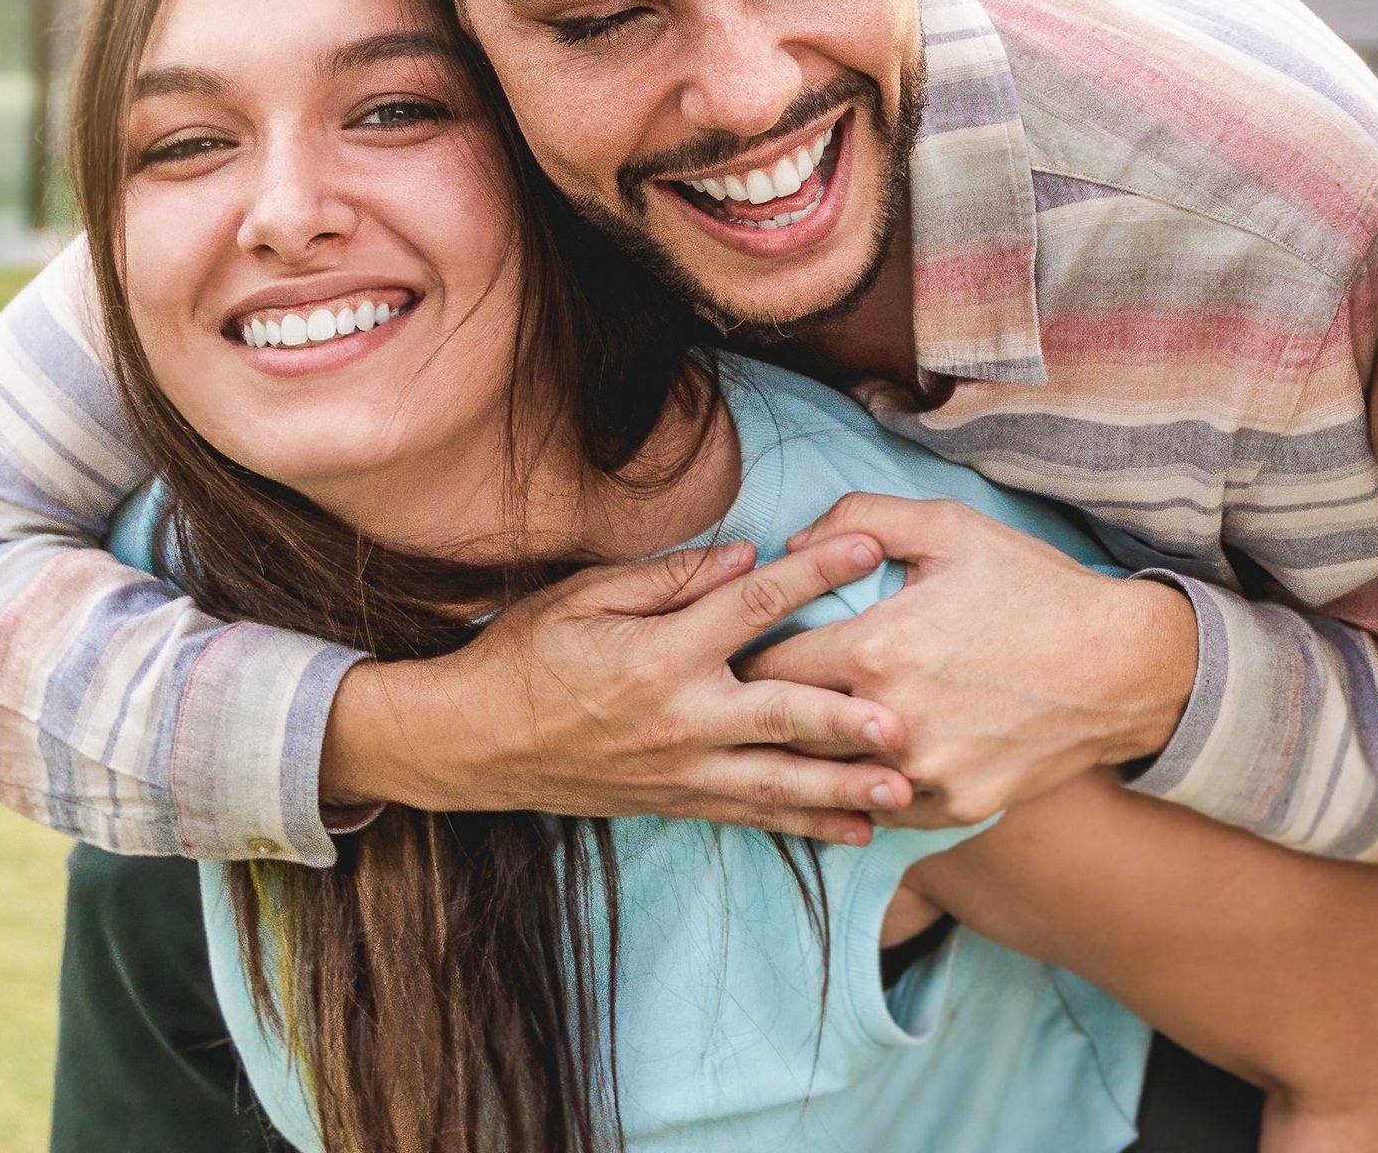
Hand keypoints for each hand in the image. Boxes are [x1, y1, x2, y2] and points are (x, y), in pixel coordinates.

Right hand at [319, 538, 913, 843]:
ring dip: (843, 788)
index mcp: (657, 654)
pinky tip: (855, 832)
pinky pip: (752, 817)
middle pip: (781, 715)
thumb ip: (669, 577)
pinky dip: (805, 826)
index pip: (751, 605)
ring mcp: (679, 770)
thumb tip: (747, 555)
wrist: (469, 742)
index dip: (813, 572)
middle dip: (848, 720)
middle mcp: (677, 719)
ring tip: (903, 792)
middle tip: (908, 721)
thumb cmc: (524, 654)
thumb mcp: (584, 596)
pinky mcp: (675, 802)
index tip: (869, 546)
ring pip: (777, 783)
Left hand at [744, 496, 1200, 827]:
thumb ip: (860, 519)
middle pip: (785, 732)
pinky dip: (865, 787)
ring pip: (828, 779)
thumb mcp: (949, 527)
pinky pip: (880, 807)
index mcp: (875, 649)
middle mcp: (890, 723)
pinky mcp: (953, 809)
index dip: (749, 659)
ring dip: (813, 757)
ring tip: (792, 741)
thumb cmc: (1032, 587)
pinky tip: (859, 767)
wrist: (1122, 665)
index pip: (766, 668)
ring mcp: (921, 775)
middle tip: (751, 704)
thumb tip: (794, 542)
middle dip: (766, 715)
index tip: (746, 655)